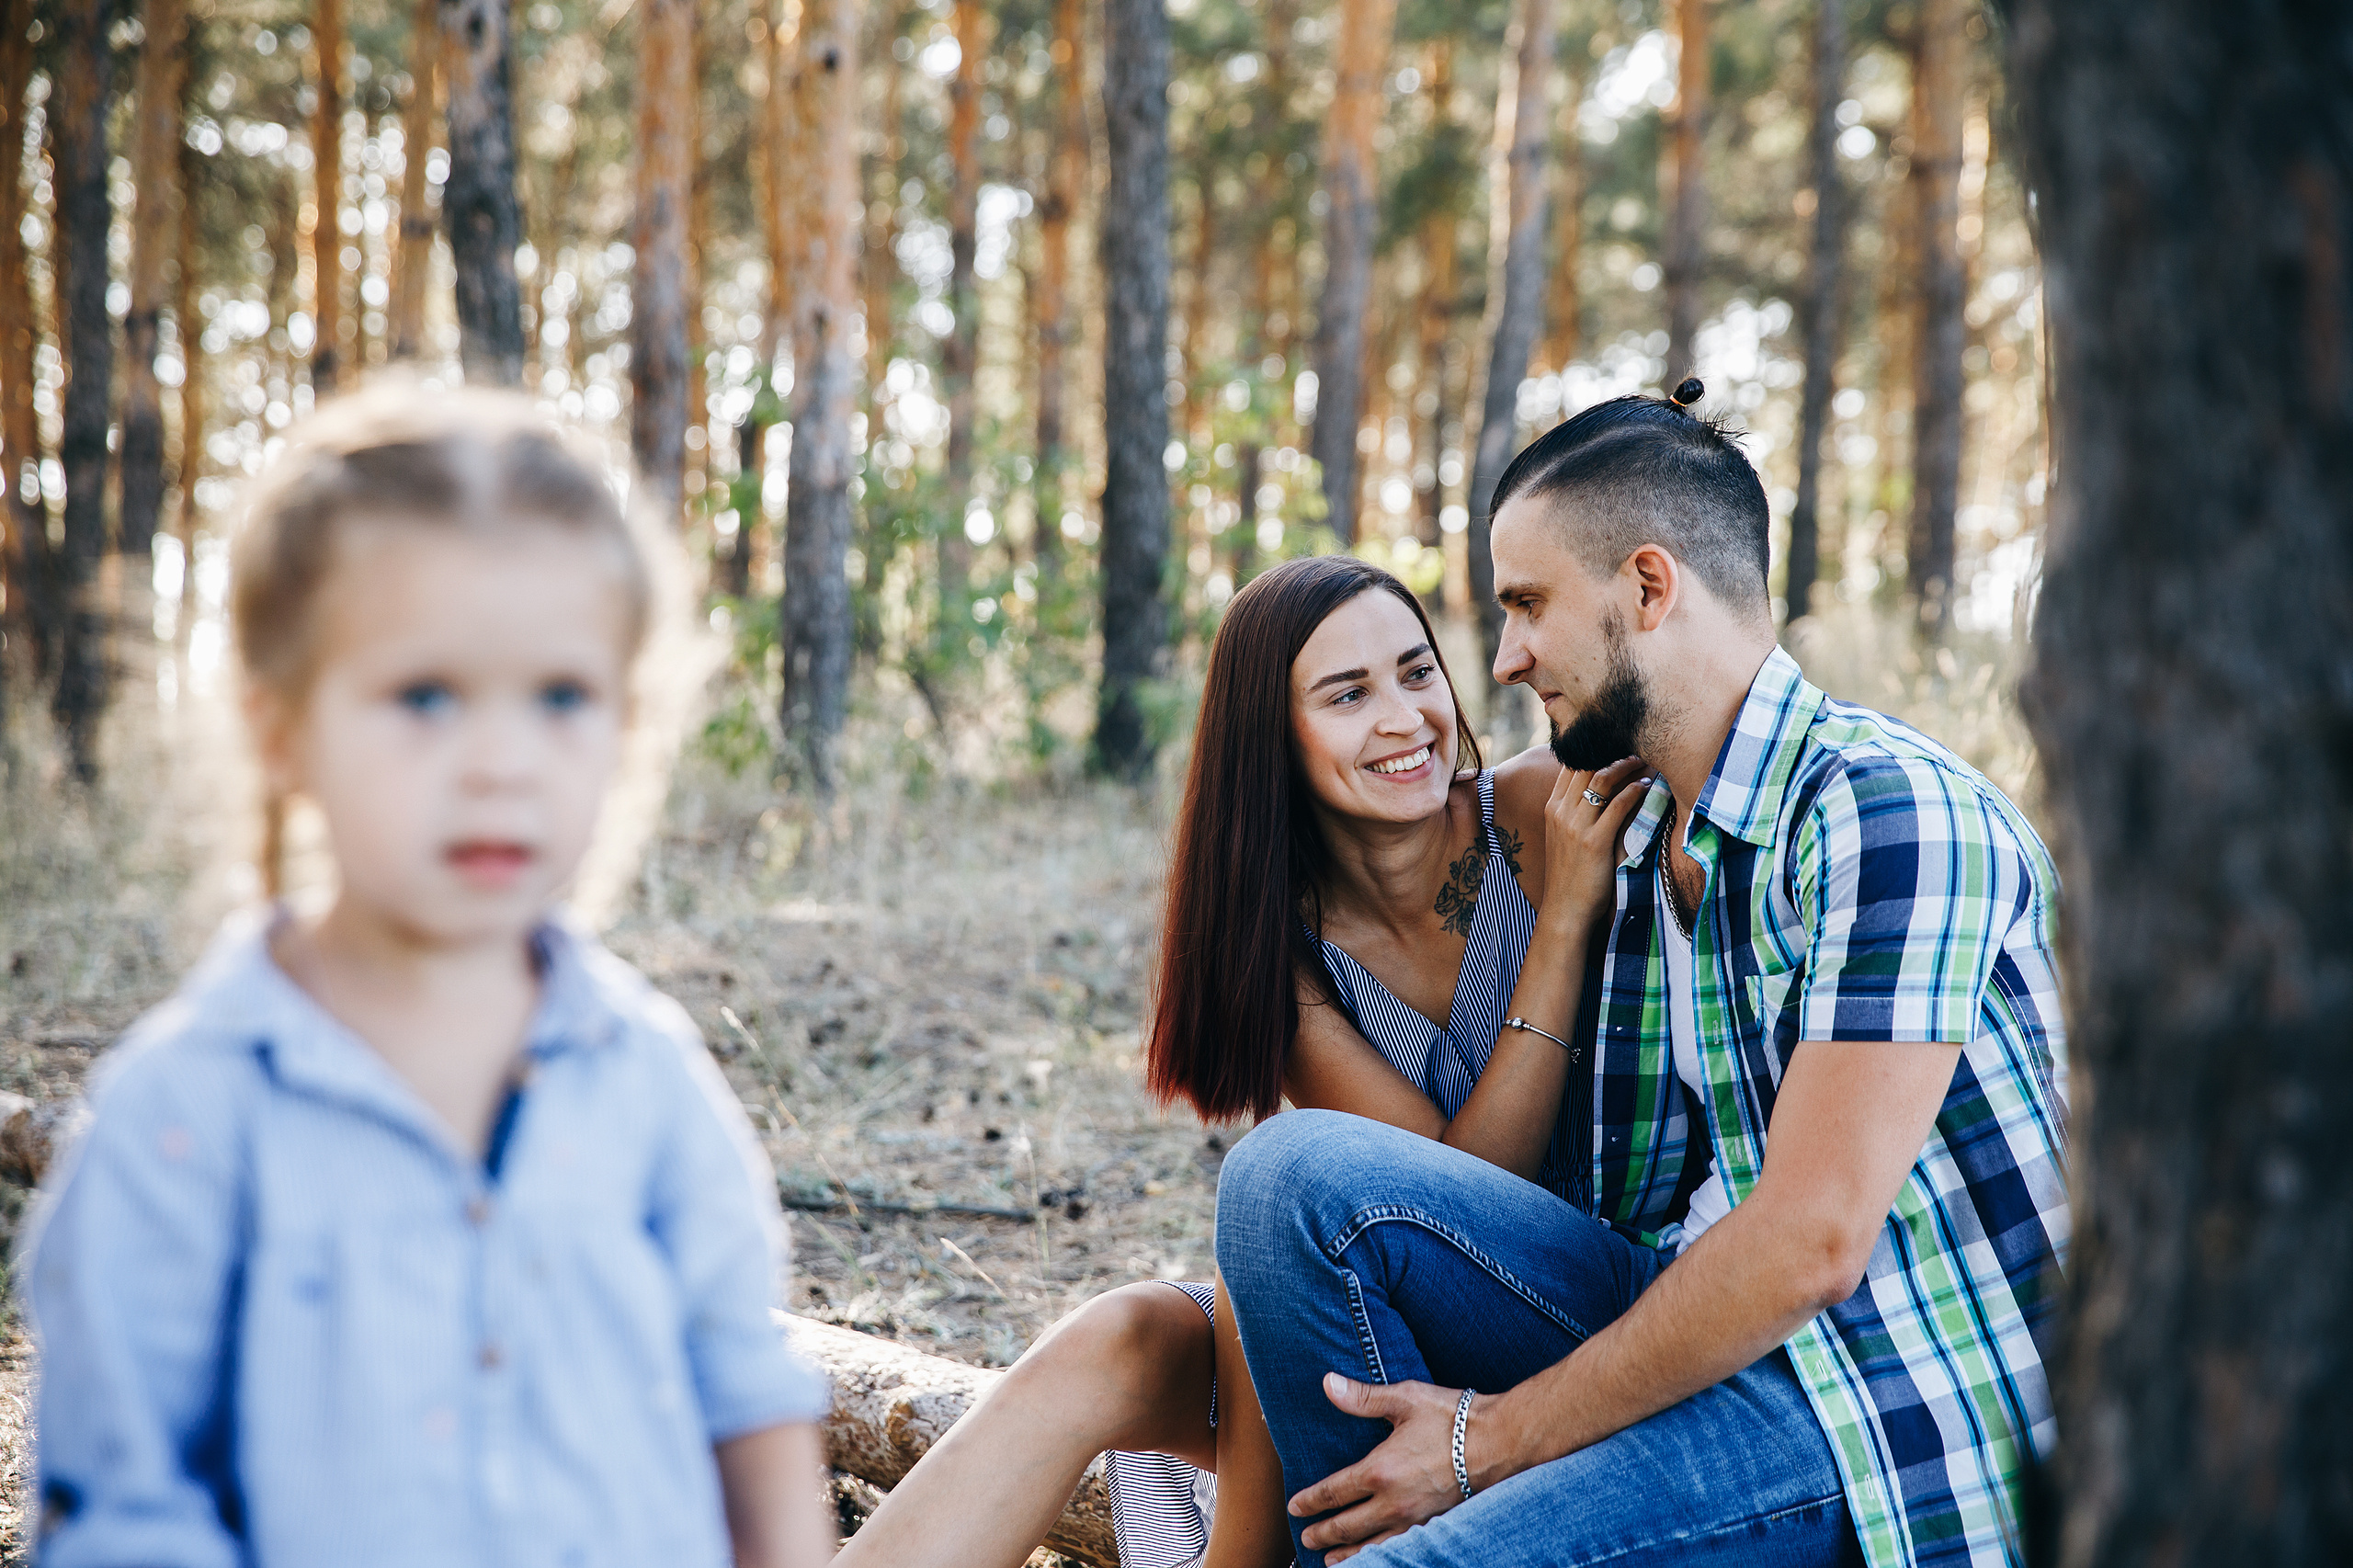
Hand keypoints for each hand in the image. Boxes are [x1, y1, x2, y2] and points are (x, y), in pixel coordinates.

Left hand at [1287, 1374, 1481, 1562]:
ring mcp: (1415, 1518)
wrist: (1499, 1442)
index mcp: (1380, 1471)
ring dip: (1348, 1554)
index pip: (1334, 1492)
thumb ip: (1363, 1397)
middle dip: (1323, 1533)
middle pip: (1347, 1525)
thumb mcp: (1405, 1400)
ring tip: (1332, 1562)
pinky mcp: (1436, 1524)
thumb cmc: (1453, 1418)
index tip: (1295, 1507)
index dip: (1311, 1501)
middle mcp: (1393, 1502)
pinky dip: (1382, 1556)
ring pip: (1372, 1545)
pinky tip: (1377, 1557)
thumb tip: (1329, 1384)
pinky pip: (1401, 1548)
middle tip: (1306, 1538)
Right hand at [1539, 757, 1651, 937]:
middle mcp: (1560, 812)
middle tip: (1636, 745)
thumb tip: (1595, 792)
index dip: (1592, 749)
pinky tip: (1647, 786)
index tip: (1615, 744)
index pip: (1570, 765)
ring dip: (1626, 765)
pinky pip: (1618, 805)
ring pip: (1602, 779)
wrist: (1565, 909)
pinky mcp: (1594, 841)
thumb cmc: (1569, 874)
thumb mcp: (1562, 837)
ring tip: (1644, 760)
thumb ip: (1574, 813)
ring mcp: (1575, 826)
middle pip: (1586, 765)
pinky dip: (1635, 791)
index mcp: (1552, 808)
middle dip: (1612, 751)